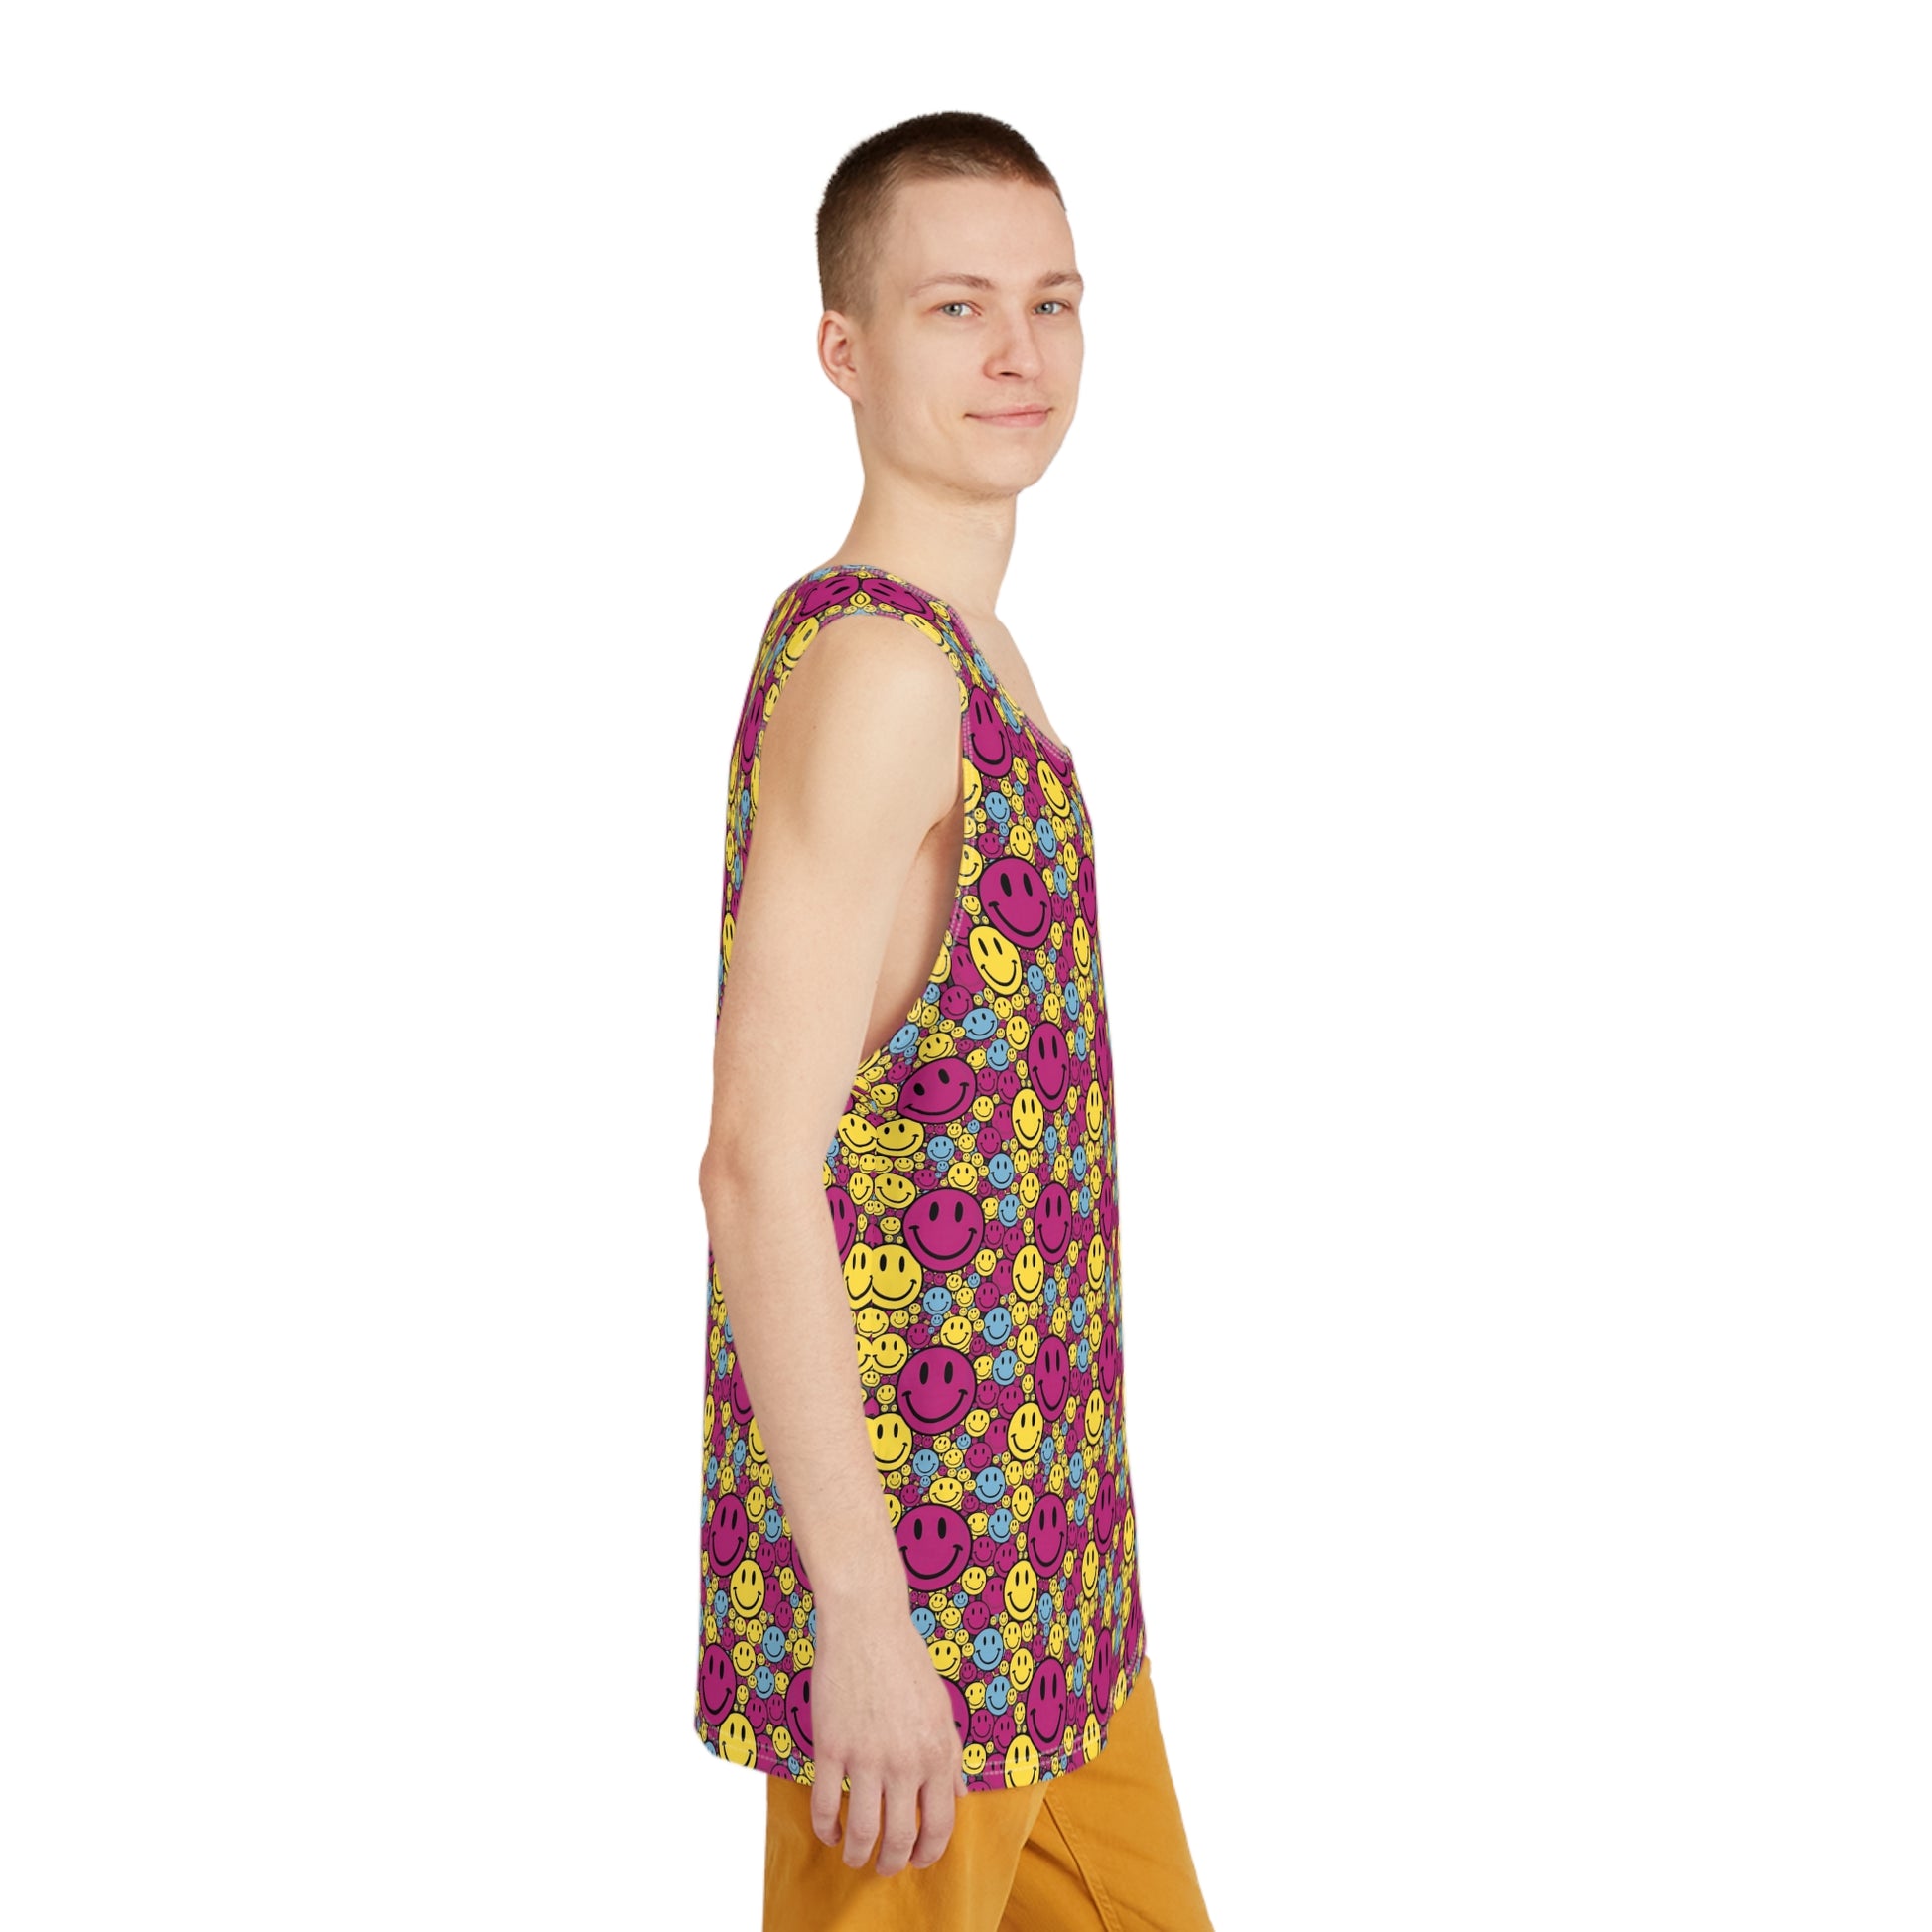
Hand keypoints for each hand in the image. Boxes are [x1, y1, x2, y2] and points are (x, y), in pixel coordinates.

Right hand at [808, 1594, 968, 1874]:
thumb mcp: (941, 1708)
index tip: (919, 1860)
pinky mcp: (831, 1746)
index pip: (940, 1824)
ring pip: (862, 1830)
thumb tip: (960, 1795)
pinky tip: (829, 1832)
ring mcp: (866, 1755)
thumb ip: (950, 1755)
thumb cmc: (906, 1662)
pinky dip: (825, 1829)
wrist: (867, 1623)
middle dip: (893, 1863)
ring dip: (858, 1855)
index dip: (930, 1852)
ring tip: (854, 1858)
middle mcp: (905, 1761)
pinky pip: (825, 1804)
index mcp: (937, 1752)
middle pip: (901, 1838)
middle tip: (884, 1867)